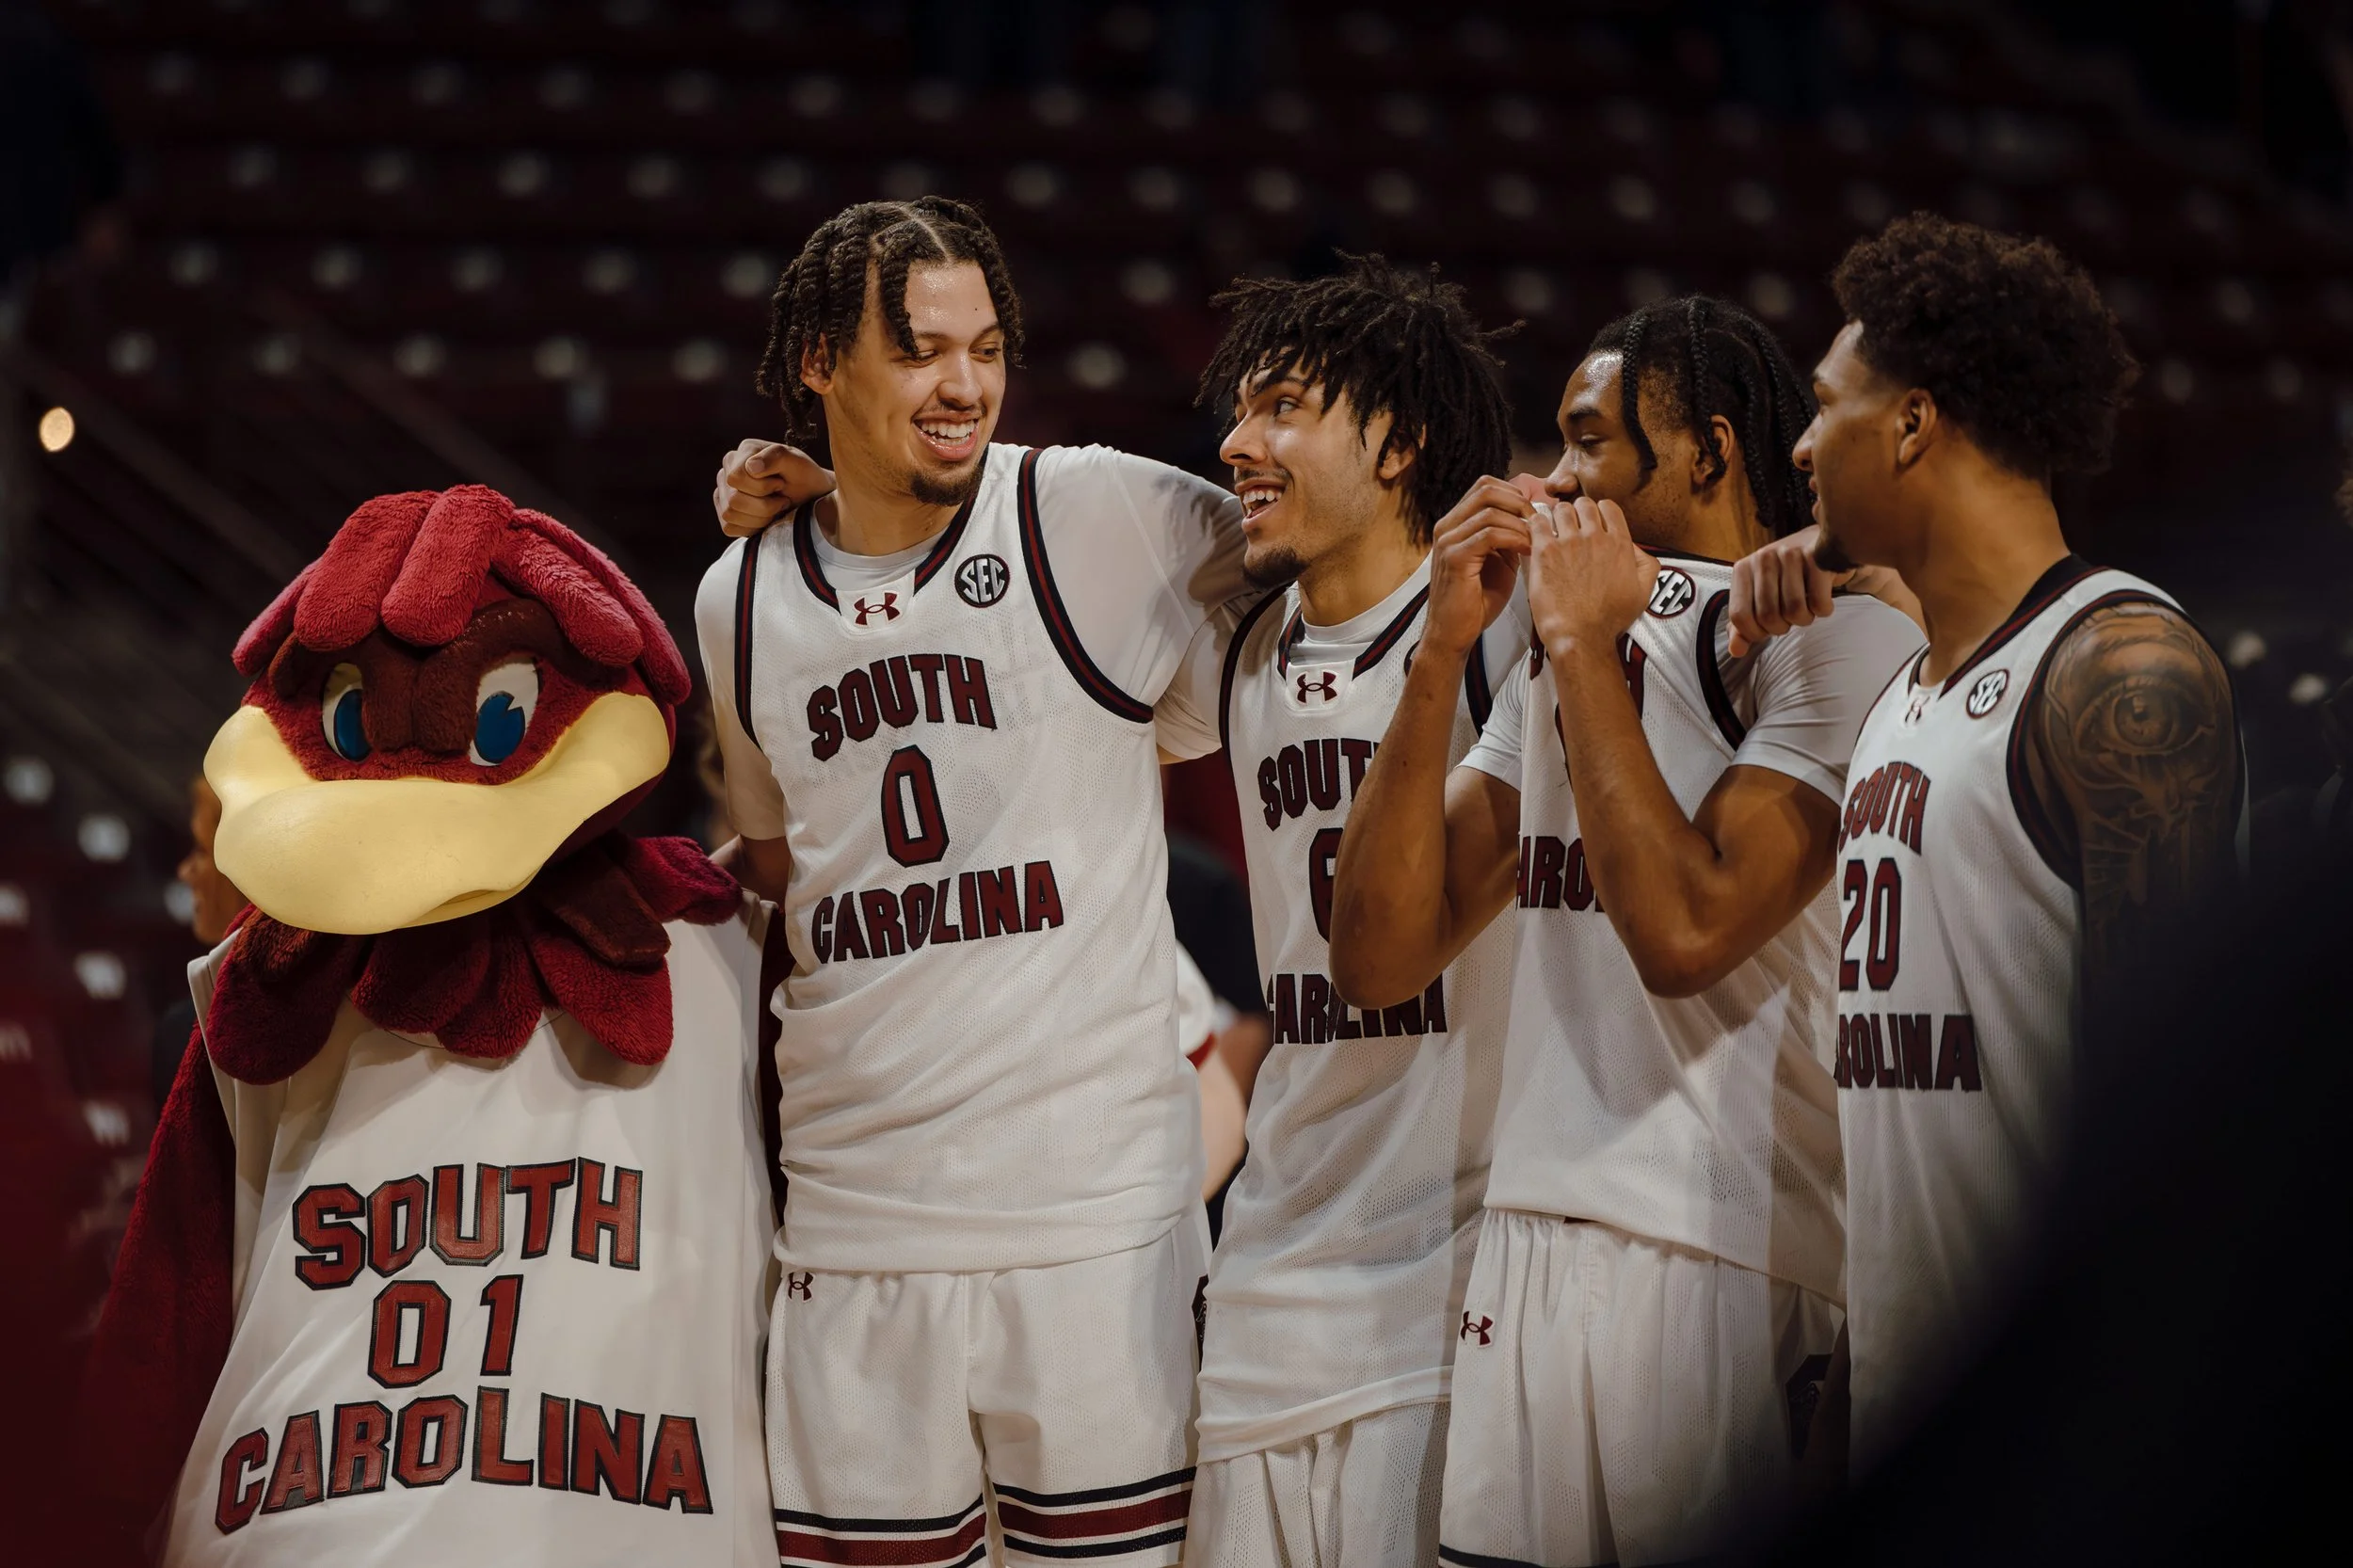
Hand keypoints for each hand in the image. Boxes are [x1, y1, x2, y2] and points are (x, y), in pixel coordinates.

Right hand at [714, 440, 835, 537]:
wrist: (809, 497)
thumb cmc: (804, 477)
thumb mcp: (797, 462)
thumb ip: (776, 457)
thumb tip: (751, 467)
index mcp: (744, 452)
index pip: (736, 477)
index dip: (761, 487)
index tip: (781, 484)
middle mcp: (728, 469)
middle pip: (733, 499)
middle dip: (764, 506)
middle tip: (781, 499)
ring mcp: (724, 490)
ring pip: (729, 514)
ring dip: (760, 517)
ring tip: (775, 508)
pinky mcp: (725, 511)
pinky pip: (729, 527)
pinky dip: (751, 528)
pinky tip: (766, 518)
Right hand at [1424, 476, 1533, 661]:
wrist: (1454, 633)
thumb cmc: (1476, 601)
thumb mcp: (1497, 560)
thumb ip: (1508, 536)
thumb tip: (1533, 517)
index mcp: (1455, 524)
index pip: (1485, 486)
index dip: (1514, 492)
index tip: (1534, 511)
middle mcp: (1447, 527)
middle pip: (1486, 489)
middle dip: (1519, 501)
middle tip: (1539, 520)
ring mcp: (1447, 541)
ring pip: (1490, 511)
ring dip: (1520, 523)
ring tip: (1537, 540)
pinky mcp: (1454, 558)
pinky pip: (1489, 535)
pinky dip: (1514, 539)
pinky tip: (1527, 551)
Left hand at [1526, 497, 1656, 657]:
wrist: (1581, 635)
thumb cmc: (1610, 619)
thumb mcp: (1643, 592)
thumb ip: (1647, 563)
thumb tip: (1635, 547)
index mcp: (1619, 543)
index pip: (1608, 507)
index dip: (1599, 512)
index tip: (1591, 523)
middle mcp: (1595, 537)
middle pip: (1583, 504)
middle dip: (1576, 512)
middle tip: (1569, 527)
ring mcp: (1569, 542)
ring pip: (1560, 509)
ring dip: (1556, 517)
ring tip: (1552, 531)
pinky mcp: (1545, 551)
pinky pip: (1537, 522)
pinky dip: (1536, 524)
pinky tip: (1536, 535)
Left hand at [1728, 524, 1844, 655]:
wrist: (1825, 544)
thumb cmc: (1788, 576)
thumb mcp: (1759, 596)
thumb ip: (1744, 624)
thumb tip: (1736, 650)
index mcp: (1743, 569)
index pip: (1739, 616)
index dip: (1754, 633)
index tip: (1766, 631)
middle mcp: (1763, 558)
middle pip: (1767, 616)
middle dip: (1781, 628)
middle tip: (1789, 618)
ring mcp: (1790, 555)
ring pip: (1794, 610)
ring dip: (1804, 619)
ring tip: (1806, 608)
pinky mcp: (1818, 557)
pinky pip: (1819, 602)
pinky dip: (1823, 610)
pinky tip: (1821, 600)